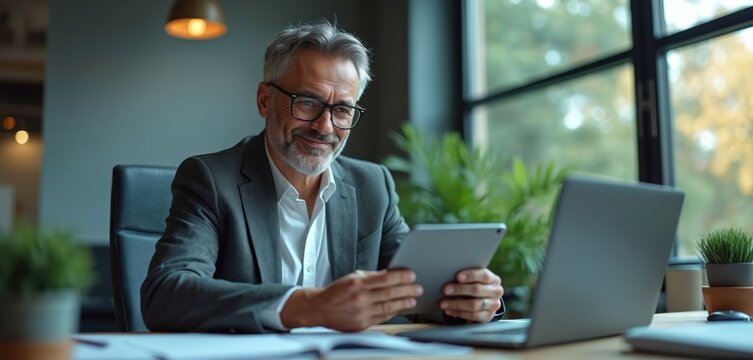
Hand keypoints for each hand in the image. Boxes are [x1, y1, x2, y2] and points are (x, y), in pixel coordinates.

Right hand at [281, 269, 421, 331]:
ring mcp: (361, 313)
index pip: (385, 279)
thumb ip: (371, 277)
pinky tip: (400, 308)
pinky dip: (393, 312)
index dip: (401, 276)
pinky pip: (382, 317)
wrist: (319, 309)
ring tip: (413, 299)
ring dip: (404, 303)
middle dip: (407, 290)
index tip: (412, 275)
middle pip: (389, 294)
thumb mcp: (352, 278)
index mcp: (357, 284)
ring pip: (388, 307)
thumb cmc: (337, 291)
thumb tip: (391, 274)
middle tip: (418, 287)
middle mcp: (360, 299)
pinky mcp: (362, 324)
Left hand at [440, 268, 503, 322]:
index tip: (458, 277)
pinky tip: (449, 311)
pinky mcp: (488, 317)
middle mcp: (496, 292)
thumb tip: (449, 274)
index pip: (484, 275)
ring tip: (443, 303)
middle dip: (460, 289)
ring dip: (456, 304)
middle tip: (445, 290)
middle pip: (477, 290)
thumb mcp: (473, 280)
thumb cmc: (473, 286)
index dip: (471, 275)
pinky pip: (473, 316)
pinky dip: (459, 313)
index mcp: (494, 279)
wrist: (483, 302)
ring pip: (474, 304)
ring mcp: (493, 305)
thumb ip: (466, 277)